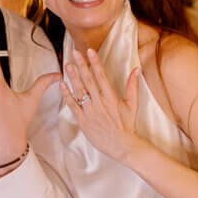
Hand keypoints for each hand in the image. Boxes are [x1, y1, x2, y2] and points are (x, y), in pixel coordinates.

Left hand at [62, 48, 139, 163]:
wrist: (122, 146)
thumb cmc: (127, 125)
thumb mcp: (133, 105)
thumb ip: (133, 86)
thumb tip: (136, 69)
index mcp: (111, 98)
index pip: (101, 76)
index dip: (95, 62)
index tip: (90, 51)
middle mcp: (99, 103)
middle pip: (88, 80)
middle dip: (81, 65)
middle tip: (74, 53)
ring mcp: (90, 112)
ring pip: (79, 91)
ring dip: (72, 77)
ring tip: (67, 65)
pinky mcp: (83, 121)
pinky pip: (72, 106)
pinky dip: (66, 95)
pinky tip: (62, 84)